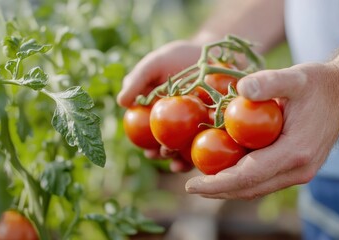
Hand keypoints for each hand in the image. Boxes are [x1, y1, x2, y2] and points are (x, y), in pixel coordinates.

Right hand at [117, 40, 201, 171]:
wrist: (209, 51)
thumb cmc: (177, 58)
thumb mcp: (154, 64)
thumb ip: (137, 80)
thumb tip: (121, 102)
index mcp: (160, 114)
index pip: (152, 135)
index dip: (148, 146)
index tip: (147, 150)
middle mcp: (178, 123)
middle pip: (170, 144)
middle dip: (165, 154)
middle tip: (163, 155)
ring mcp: (198, 124)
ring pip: (189, 145)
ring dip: (183, 158)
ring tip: (178, 162)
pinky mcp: (217, 122)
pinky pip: (211, 138)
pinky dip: (207, 147)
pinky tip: (203, 154)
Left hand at [185, 62, 338, 199]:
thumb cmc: (318, 84)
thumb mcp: (295, 76)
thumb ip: (269, 82)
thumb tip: (241, 89)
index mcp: (296, 151)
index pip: (249, 176)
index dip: (217, 183)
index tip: (191, 185)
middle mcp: (299, 169)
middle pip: (250, 189)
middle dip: (218, 191)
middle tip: (190, 186)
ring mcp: (299, 171)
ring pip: (257, 188)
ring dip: (229, 188)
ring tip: (203, 183)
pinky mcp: (297, 168)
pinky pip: (264, 180)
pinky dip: (242, 180)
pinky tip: (225, 170)